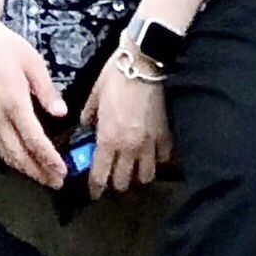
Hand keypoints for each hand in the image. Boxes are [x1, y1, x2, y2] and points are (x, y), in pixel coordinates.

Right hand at [0, 11, 67, 188]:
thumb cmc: (8, 47)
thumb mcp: (34, 63)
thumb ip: (47, 91)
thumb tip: (61, 114)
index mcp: (14, 102)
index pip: (34, 139)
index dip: (49, 159)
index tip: (62, 172)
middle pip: (19, 153)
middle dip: (38, 171)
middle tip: (56, 182)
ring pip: (5, 153)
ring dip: (24, 169)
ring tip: (42, 178)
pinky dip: (8, 159)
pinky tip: (19, 163)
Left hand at [80, 59, 172, 198]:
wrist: (146, 61)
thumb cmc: (117, 75)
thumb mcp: (94, 95)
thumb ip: (89, 116)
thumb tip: (87, 126)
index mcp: (108, 139)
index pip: (100, 176)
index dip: (95, 189)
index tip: (94, 193)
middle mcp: (130, 147)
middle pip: (124, 182)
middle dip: (116, 185)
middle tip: (112, 179)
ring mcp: (151, 143)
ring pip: (146, 176)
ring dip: (138, 176)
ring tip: (134, 170)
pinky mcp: (167, 135)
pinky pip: (164, 159)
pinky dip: (158, 162)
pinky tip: (153, 156)